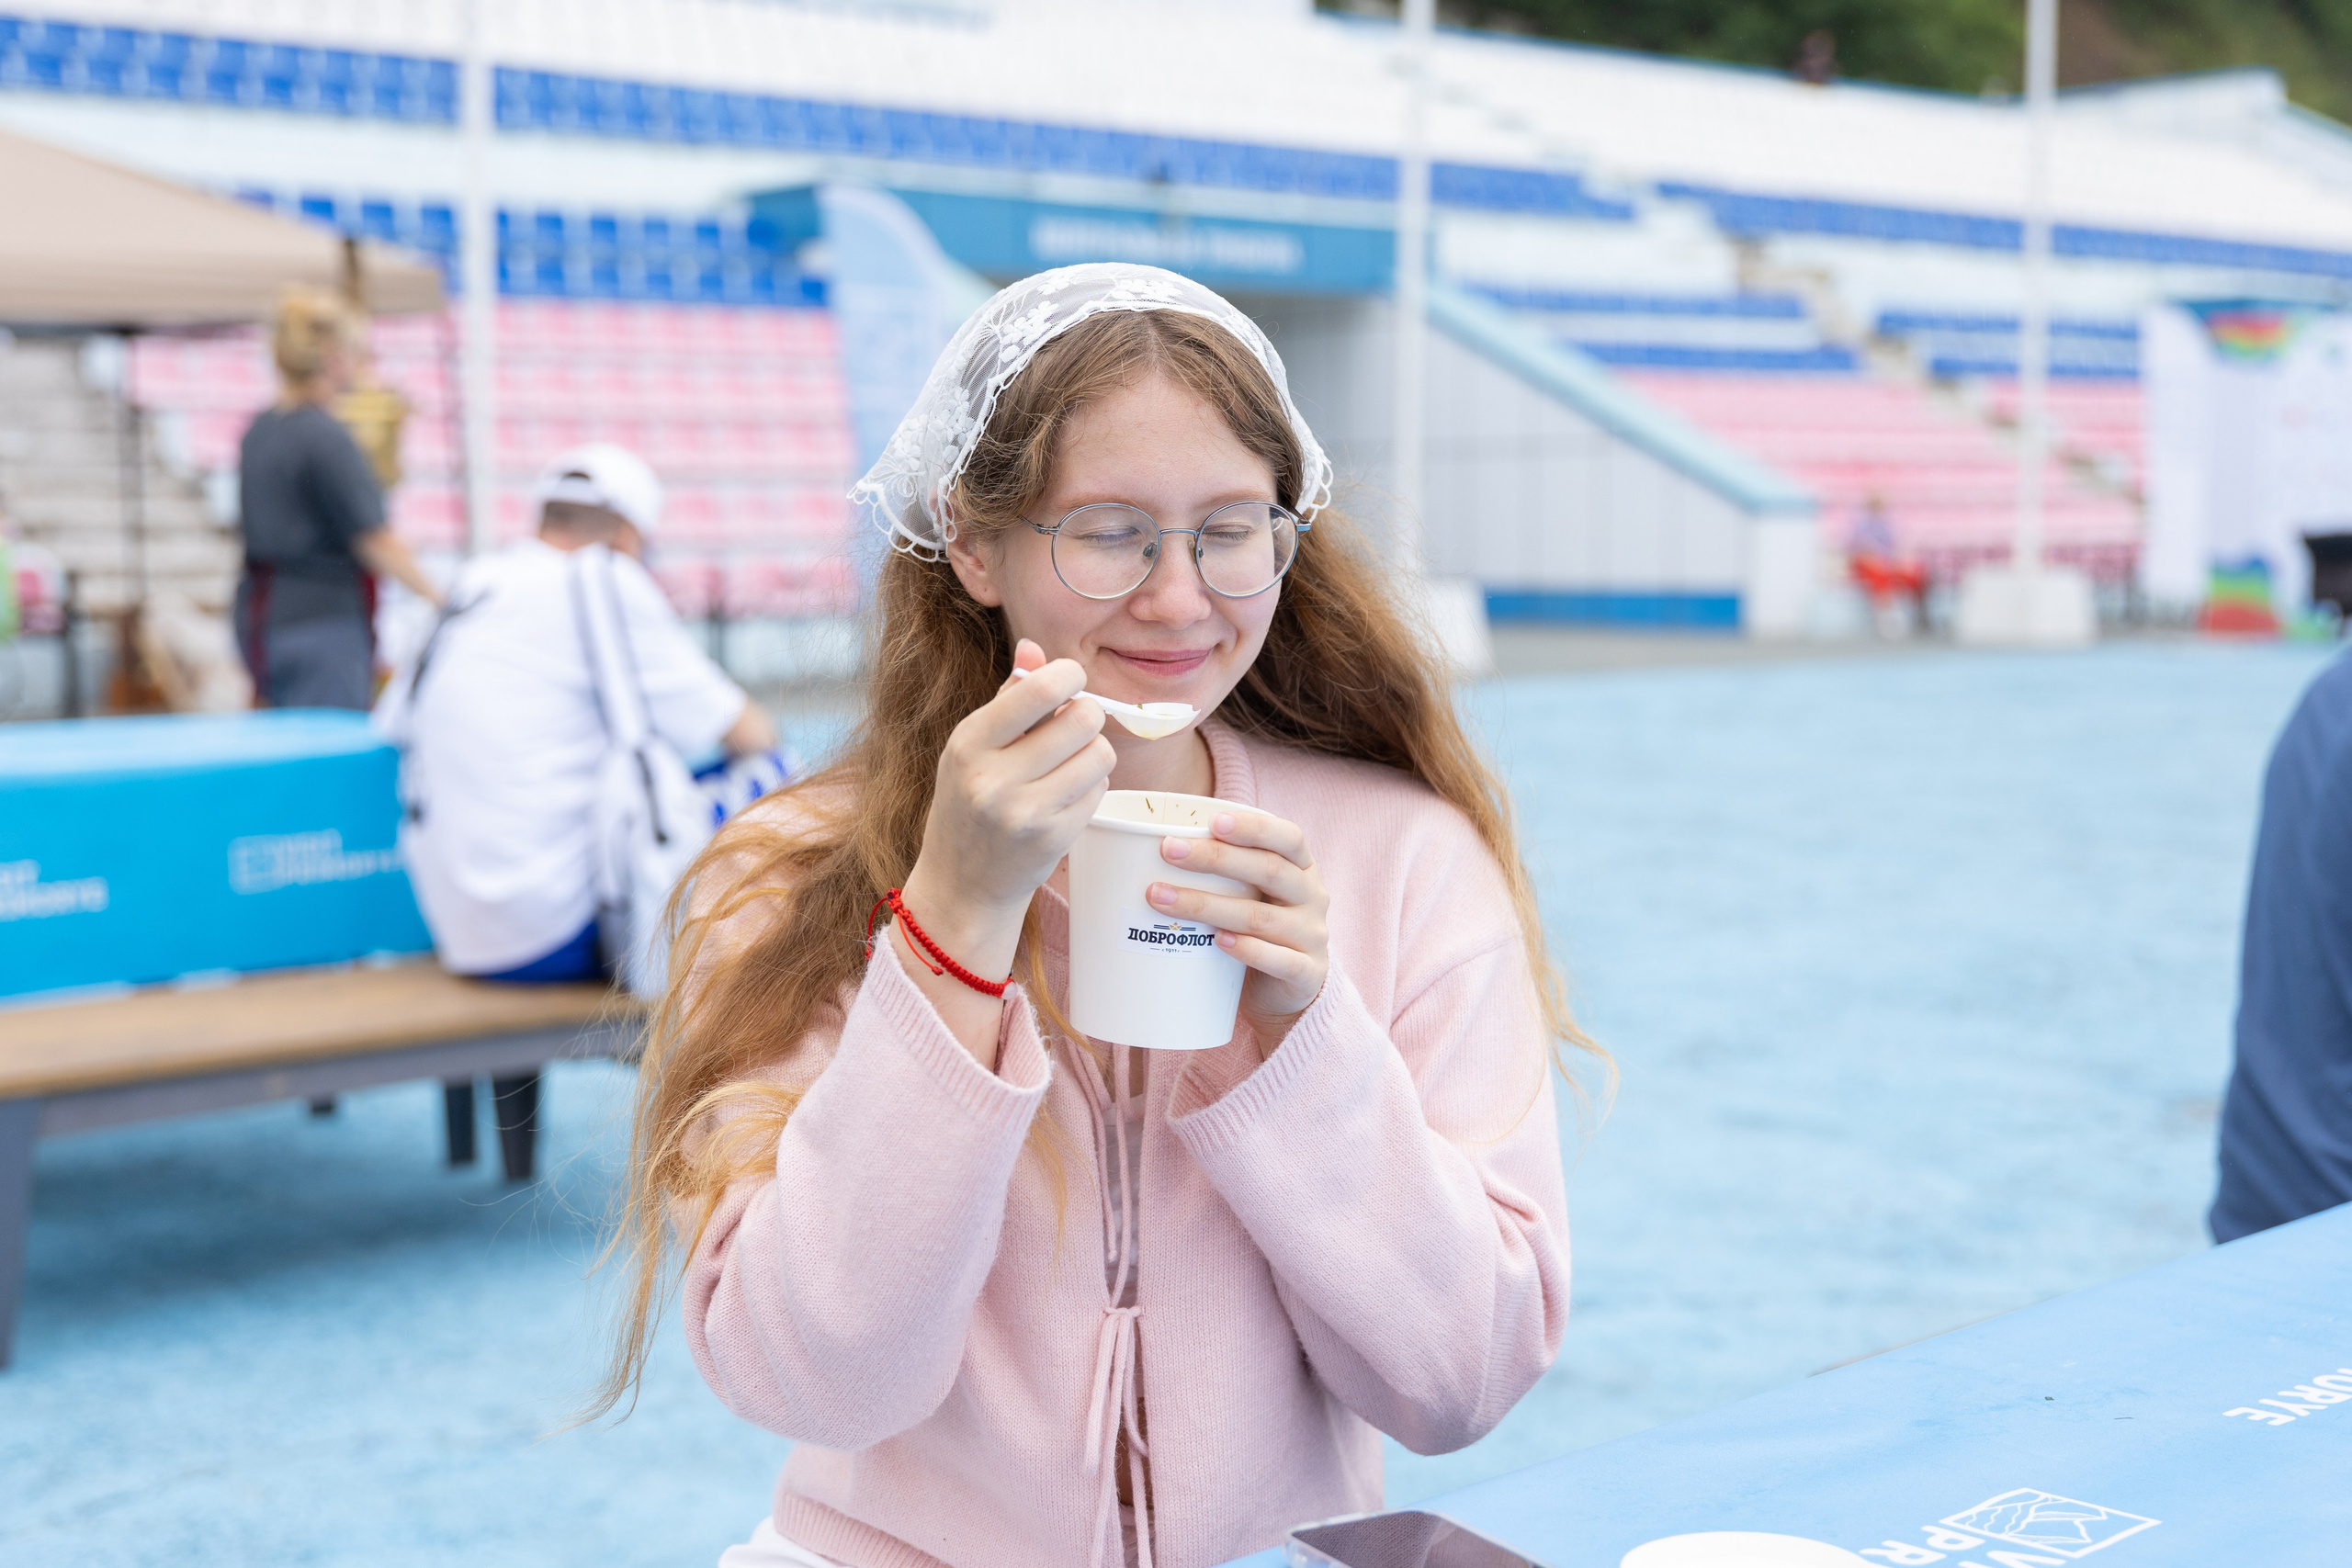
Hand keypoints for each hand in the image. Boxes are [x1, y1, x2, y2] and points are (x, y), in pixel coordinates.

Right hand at [902, 638, 1114, 966]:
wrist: (961, 884)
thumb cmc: (968, 802)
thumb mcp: (972, 748)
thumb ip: (1008, 698)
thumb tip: (1036, 649)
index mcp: (969, 743)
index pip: (1041, 688)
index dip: (1070, 676)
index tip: (1068, 684)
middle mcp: (993, 778)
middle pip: (1083, 718)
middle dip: (1086, 716)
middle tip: (1071, 728)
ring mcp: (1026, 813)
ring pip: (1100, 754)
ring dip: (1093, 753)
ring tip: (1067, 765)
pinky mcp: (1055, 839)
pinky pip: (1100, 790)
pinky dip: (1091, 787)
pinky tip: (1065, 796)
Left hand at [1147, 809, 1328, 1048]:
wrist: (1289, 990)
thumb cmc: (1259, 929)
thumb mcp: (1253, 894)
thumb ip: (1225, 872)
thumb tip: (1146, 847)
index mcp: (1302, 868)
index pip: (1289, 837)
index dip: (1253, 828)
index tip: (1213, 821)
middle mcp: (1313, 897)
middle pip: (1269, 870)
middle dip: (1215, 859)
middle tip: (1168, 851)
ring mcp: (1312, 937)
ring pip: (1260, 917)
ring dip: (1208, 906)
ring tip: (1162, 899)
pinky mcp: (1306, 974)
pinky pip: (1280, 961)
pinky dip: (1248, 950)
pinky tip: (1218, 942)